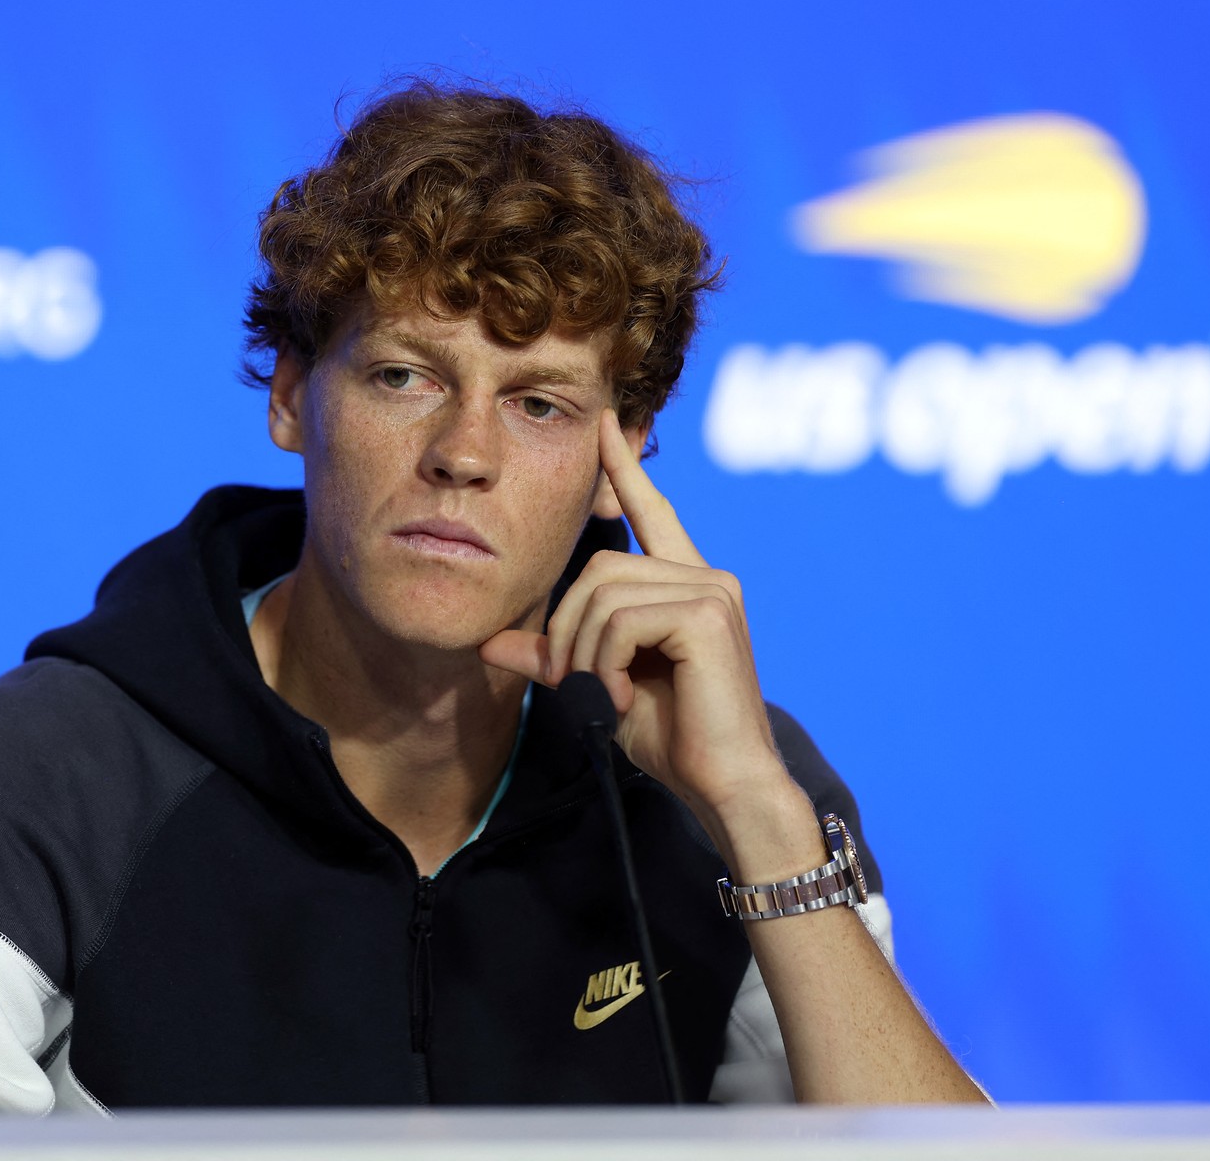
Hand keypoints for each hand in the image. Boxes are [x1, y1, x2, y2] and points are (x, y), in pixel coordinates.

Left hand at [479, 409, 789, 819]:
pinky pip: (621, 618)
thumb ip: (552, 656)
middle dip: (568, 627)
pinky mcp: (708, 613)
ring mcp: (712, 590)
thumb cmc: (673, 739)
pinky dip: (603, 663)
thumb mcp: (597, 687)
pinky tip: (620, 695)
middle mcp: (705, 576)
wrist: (722, 783)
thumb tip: (487, 642)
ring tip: (601, 694)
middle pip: (598, 566)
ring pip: (603, 592)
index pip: (651, 512)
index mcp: (685, 585)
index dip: (624, 470)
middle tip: (576, 683)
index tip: (605, 425)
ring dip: (583, 652)